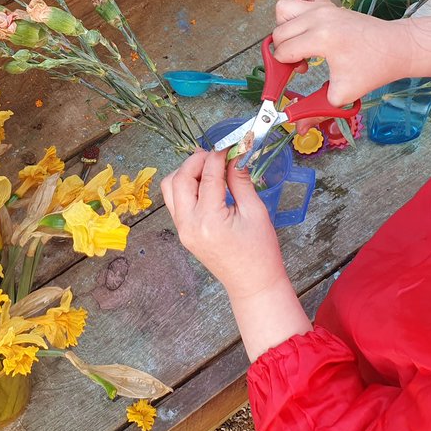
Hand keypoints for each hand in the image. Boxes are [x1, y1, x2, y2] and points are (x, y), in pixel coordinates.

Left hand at [162, 150, 311, 360]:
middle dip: (196, 160)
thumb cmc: (260, 252)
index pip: (207, 176)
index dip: (218, 156)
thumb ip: (240, 181)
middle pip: (179, 179)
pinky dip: (185, 187)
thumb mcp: (256, 212)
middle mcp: (189, 225)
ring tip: (208, 168)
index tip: (229, 145)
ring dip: (186, 172)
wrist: (253, 284)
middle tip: (216, 153)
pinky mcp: (183, 233)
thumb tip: (234, 156)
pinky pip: (175, 202)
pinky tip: (205, 183)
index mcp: (210, 220)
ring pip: (170, 189)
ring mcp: (183, 230)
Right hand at [273, 0, 409, 105]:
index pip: (283, 51)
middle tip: (302, 64)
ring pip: (284, 9)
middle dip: (283, 50)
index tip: (297, 74)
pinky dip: (301, 4)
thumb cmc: (374, 69)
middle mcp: (318, 18)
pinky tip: (308, 21)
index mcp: (320, 38)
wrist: (397, 48)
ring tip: (300, 42)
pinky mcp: (331, 4)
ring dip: (285, 27)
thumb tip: (298, 127)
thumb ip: (316, 109)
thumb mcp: (343, 93)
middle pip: (279, 31)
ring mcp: (324, 7)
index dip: (284, 67)